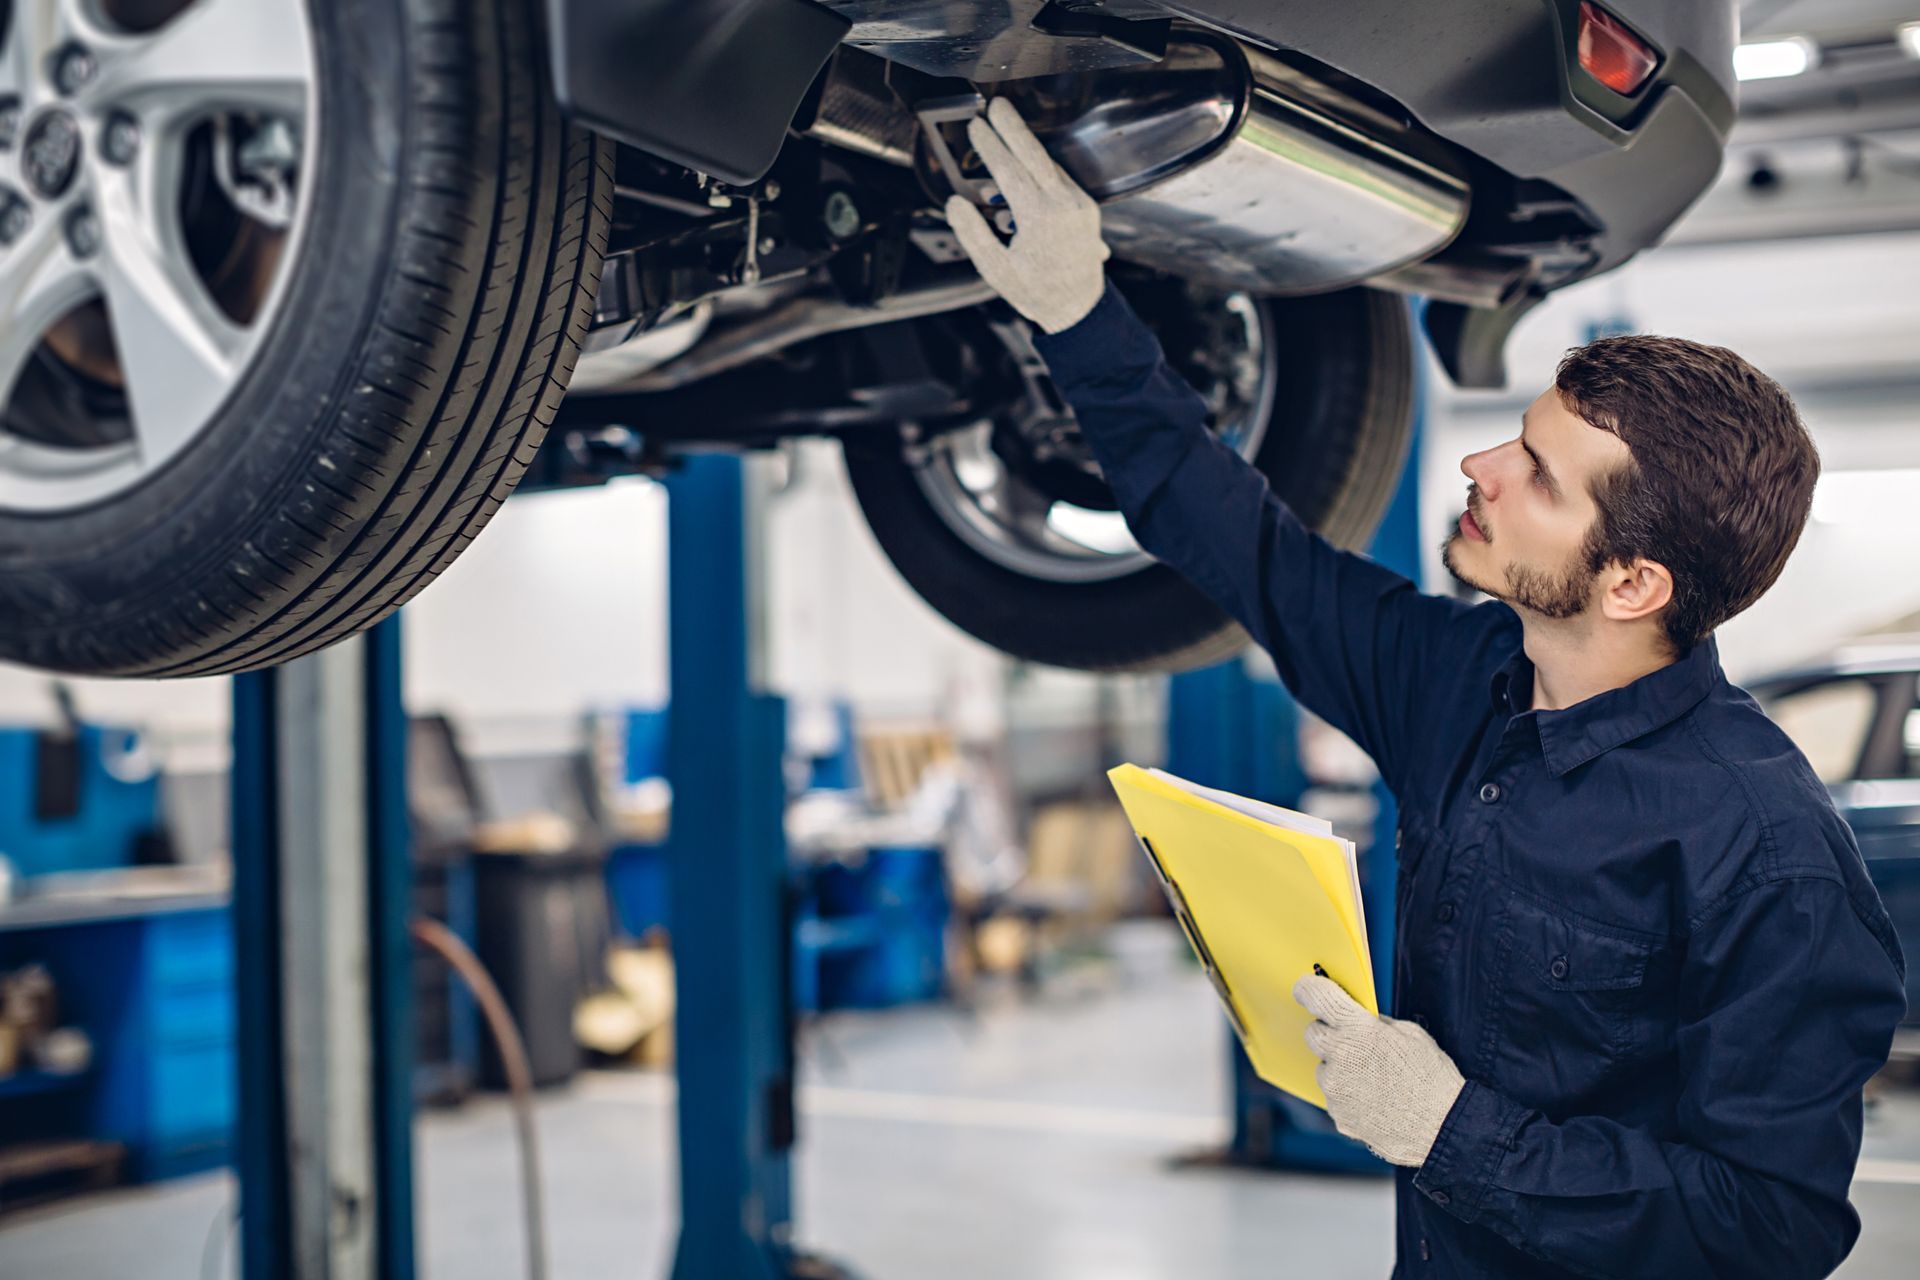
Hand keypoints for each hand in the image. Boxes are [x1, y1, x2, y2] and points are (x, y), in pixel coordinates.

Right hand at [943, 97, 1110, 334]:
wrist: (1079, 308)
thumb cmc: (1036, 291)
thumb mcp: (996, 269)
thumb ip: (973, 234)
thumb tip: (955, 203)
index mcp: (1039, 218)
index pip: (1009, 170)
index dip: (989, 146)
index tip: (975, 126)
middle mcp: (1063, 204)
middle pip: (1034, 154)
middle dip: (1012, 126)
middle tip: (995, 104)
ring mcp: (1079, 204)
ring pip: (1049, 163)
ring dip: (1025, 145)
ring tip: (1002, 128)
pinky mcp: (1086, 207)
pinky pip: (1060, 177)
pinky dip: (1039, 167)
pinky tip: (1023, 167)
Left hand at [1295, 972, 1465, 1167]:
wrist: (1442, 1128)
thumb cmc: (1432, 1078)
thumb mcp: (1411, 1034)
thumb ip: (1377, 1024)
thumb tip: (1361, 1020)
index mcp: (1358, 1030)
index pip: (1319, 998)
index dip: (1309, 989)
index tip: (1305, 988)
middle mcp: (1340, 1057)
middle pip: (1313, 1033)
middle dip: (1328, 1032)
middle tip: (1352, 1040)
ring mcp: (1336, 1088)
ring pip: (1324, 1068)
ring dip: (1340, 1068)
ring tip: (1373, 1080)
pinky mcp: (1338, 1114)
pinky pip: (1334, 1096)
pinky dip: (1348, 1095)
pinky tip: (1375, 1100)